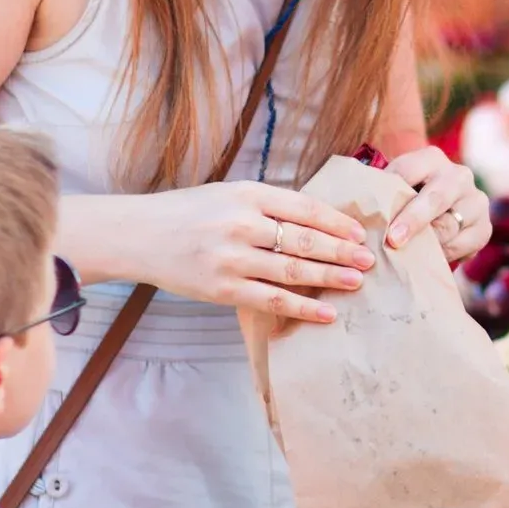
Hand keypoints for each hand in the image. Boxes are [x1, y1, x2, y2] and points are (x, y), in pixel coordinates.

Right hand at [118, 181, 372, 324]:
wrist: (140, 235)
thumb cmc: (189, 213)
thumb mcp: (228, 194)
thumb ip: (267, 204)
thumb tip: (317, 220)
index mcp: (247, 193)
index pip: (304, 207)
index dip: (336, 221)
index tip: (359, 233)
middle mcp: (241, 223)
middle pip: (305, 239)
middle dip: (342, 251)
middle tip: (368, 260)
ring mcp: (232, 258)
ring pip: (293, 270)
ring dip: (330, 277)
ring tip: (356, 282)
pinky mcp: (223, 289)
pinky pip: (272, 300)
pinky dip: (303, 308)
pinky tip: (326, 314)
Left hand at [383, 146, 491, 263]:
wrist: (440, 212)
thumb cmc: (405, 199)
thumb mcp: (392, 187)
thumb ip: (375, 192)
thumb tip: (348, 206)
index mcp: (431, 158)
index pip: (408, 171)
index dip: (391, 194)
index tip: (378, 218)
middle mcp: (459, 176)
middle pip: (436, 198)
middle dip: (413, 220)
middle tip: (394, 241)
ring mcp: (476, 201)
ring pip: (450, 227)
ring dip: (426, 244)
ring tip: (406, 256)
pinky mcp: (484, 228)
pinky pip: (463, 246)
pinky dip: (443, 255)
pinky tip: (427, 259)